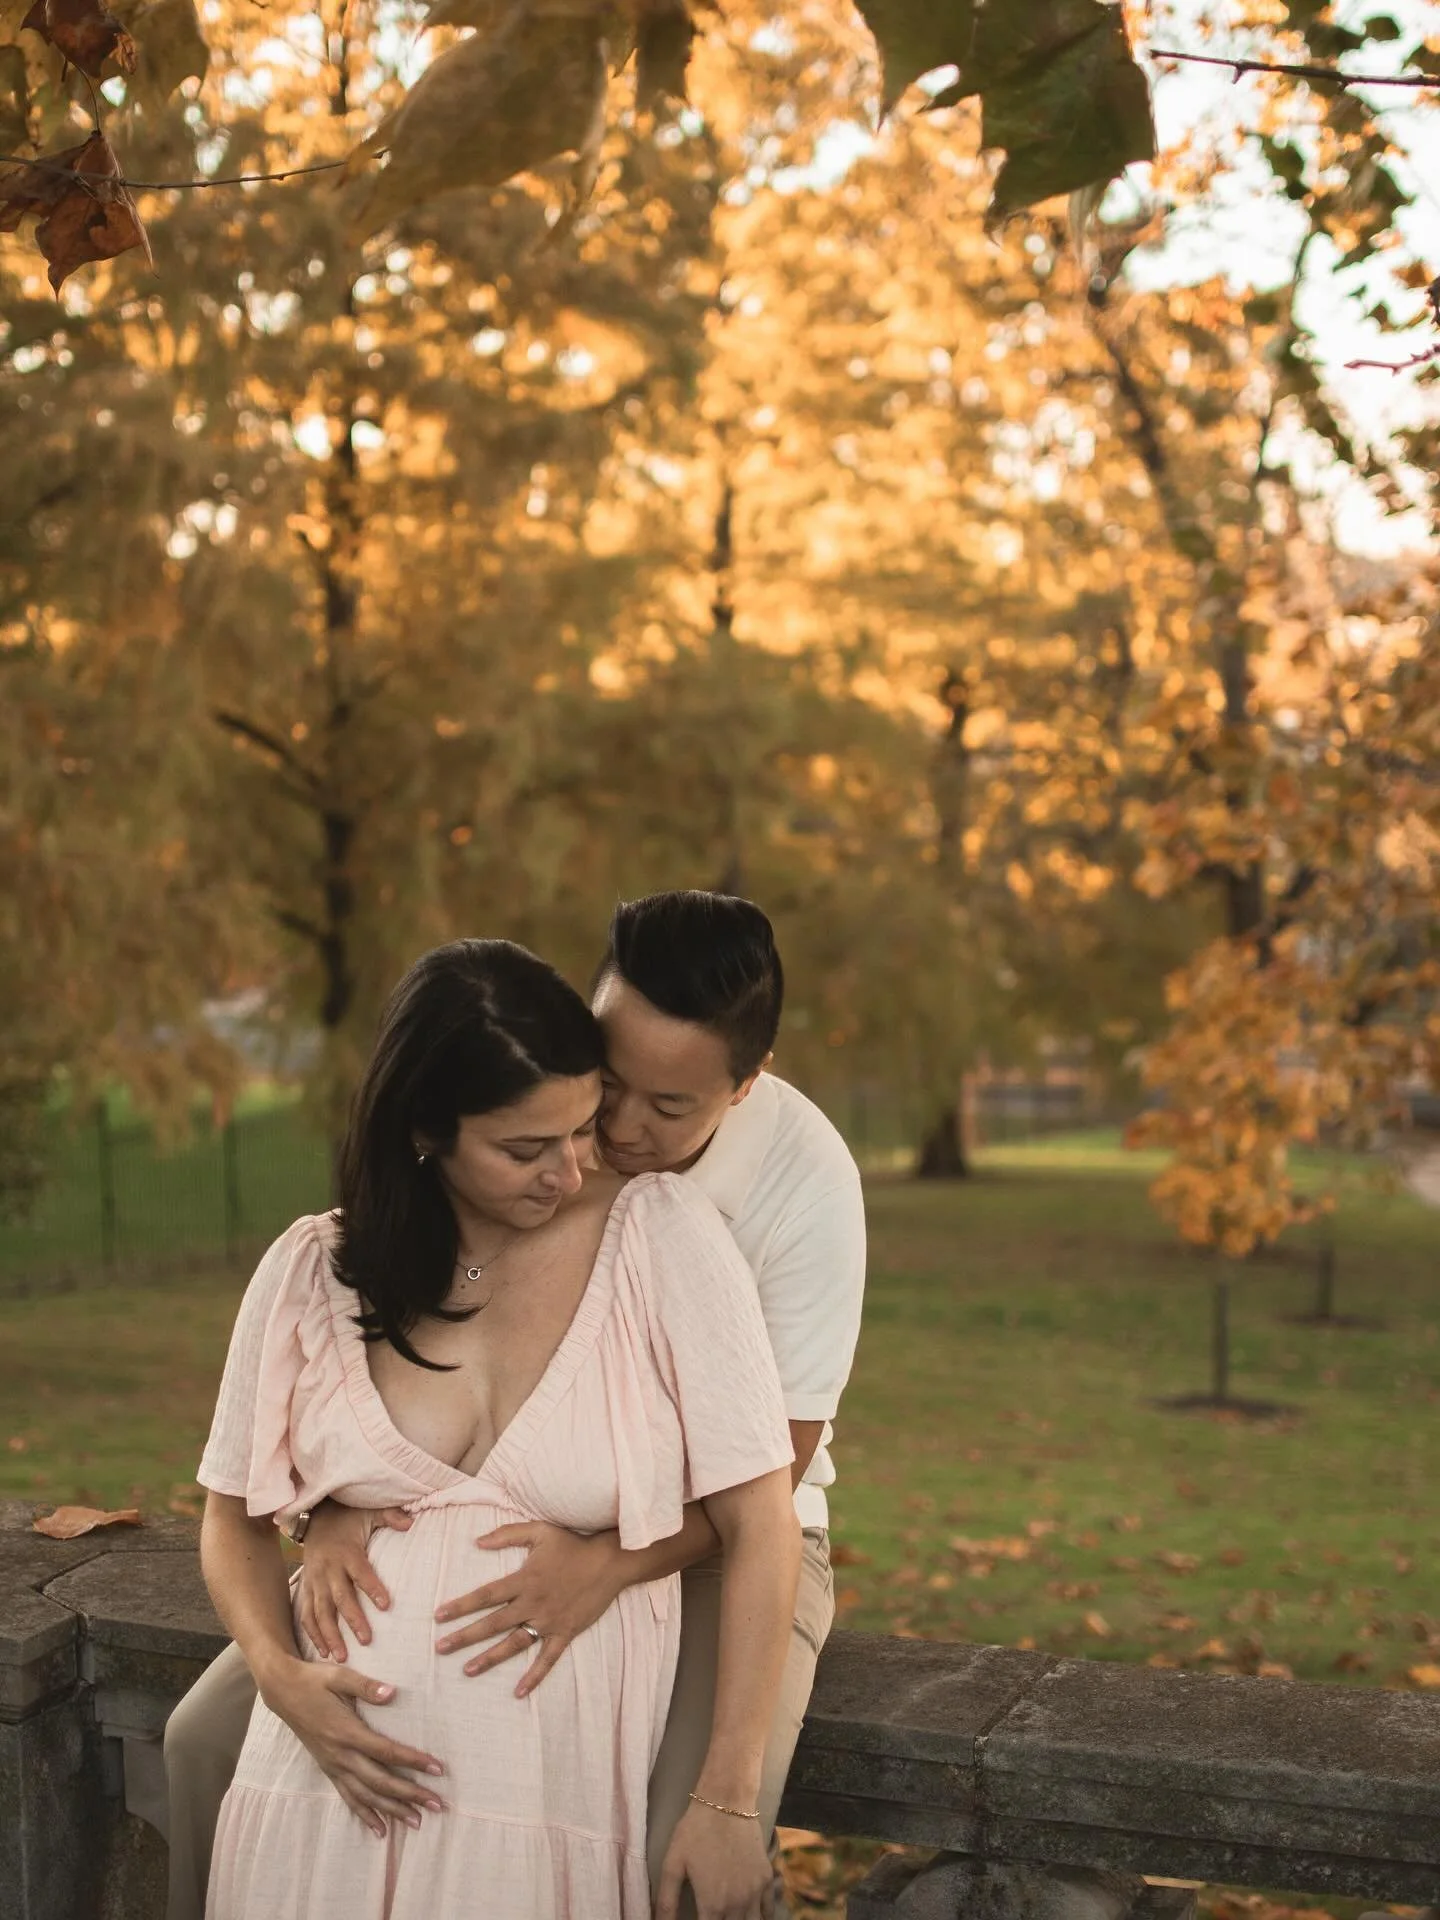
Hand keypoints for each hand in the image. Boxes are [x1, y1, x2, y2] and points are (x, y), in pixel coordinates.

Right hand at [257, 1653, 444, 1839]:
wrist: (283, 1692)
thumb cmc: (315, 1681)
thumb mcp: (339, 1676)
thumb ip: (366, 1686)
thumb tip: (392, 1693)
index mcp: (348, 1732)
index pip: (387, 1752)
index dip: (413, 1762)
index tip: (438, 1769)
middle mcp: (341, 1755)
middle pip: (381, 1781)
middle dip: (410, 1795)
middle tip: (437, 1804)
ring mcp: (333, 1765)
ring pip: (366, 1795)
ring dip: (392, 1810)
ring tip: (416, 1822)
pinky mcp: (327, 1769)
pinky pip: (348, 1797)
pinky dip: (365, 1814)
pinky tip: (380, 1829)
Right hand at [297, 1500, 413, 1659]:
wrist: (315, 1519)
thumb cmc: (348, 1518)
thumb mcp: (369, 1512)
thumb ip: (390, 1516)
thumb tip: (411, 1523)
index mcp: (346, 1552)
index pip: (361, 1572)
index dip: (373, 1588)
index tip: (387, 1605)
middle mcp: (328, 1569)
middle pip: (340, 1597)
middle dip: (352, 1620)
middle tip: (366, 1641)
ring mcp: (314, 1581)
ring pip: (319, 1611)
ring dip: (329, 1635)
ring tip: (341, 1657)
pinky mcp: (306, 1589)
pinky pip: (305, 1614)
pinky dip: (312, 1634)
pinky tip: (322, 1652)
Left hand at [433, 1521, 625, 1693]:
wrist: (609, 1562)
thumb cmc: (573, 1544)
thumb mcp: (540, 1530)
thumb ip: (507, 1534)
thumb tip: (477, 1542)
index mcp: (524, 1579)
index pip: (486, 1595)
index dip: (461, 1605)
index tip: (439, 1616)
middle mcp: (532, 1603)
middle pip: (493, 1623)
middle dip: (465, 1636)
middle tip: (441, 1648)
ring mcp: (549, 1621)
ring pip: (514, 1643)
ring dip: (490, 1658)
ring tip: (467, 1670)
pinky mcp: (565, 1633)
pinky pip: (547, 1659)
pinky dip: (534, 1677)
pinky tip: (519, 1693)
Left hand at [656, 1803, 774, 1919]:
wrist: (727, 1801)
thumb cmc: (695, 1831)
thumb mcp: (672, 1864)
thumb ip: (666, 1902)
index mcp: (712, 1905)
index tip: (698, 1919)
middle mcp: (737, 1905)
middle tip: (712, 1916)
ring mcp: (755, 1892)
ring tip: (728, 1917)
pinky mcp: (766, 1878)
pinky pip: (769, 1910)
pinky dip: (762, 1916)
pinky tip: (751, 1913)